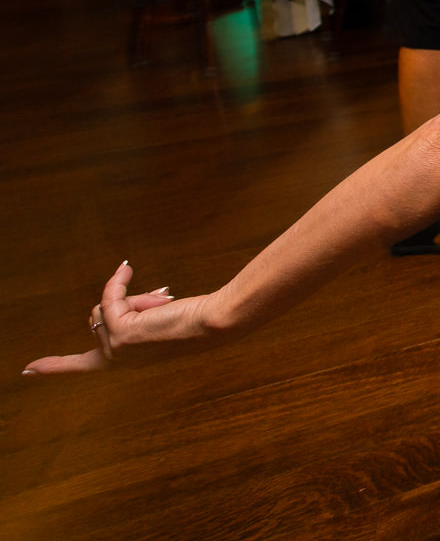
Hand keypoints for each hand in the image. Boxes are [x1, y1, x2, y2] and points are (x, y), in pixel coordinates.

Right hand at [22, 261, 209, 374]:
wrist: (213, 324)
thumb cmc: (196, 320)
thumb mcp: (156, 320)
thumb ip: (134, 312)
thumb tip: (128, 285)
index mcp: (125, 361)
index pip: (83, 366)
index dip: (54, 366)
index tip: (27, 370)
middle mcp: (116, 361)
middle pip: (98, 316)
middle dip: (128, 302)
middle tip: (164, 301)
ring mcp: (115, 350)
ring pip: (104, 307)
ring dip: (134, 297)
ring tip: (164, 303)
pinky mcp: (119, 335)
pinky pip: (108, 297)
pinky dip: (117, 281)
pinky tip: (128, 269)